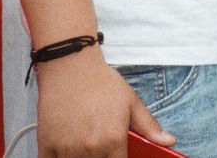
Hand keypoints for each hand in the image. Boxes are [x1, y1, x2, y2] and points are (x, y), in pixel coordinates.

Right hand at [34, 51, 174, 156]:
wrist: (71, 67)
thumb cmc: (102, 83)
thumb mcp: (131, 102)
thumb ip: (149, 126)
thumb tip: (170, 141)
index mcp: (114, 141)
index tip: (117, 155)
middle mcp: (91, 149)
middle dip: (101, 157)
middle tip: (99, 143)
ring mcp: (67, 149)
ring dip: (80, 157)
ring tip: (84, 142)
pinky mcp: (46, 146)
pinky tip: (66, 148)